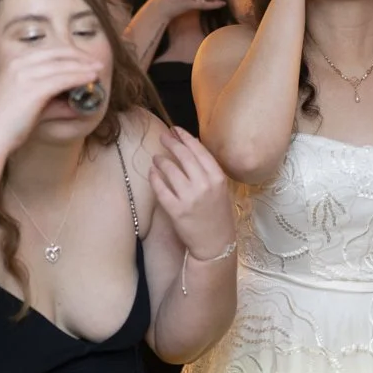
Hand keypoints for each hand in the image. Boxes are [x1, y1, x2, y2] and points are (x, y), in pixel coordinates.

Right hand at [0, 46, 102, 154]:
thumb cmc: (7, 125)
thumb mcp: (29, 105)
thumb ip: (52, 102)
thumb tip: (76, 104)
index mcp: (14, 63)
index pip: (49, 51)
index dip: (71, 53)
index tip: (86, 59)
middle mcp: (19, 64)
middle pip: (58, 54)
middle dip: (80, 57)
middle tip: (96, 63)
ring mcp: (25, 74)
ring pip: (63, 65)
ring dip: (84, 66)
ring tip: (98, 70)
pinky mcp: (33, 89)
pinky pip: (64, 79)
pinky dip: (80, 77)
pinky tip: (92, 79)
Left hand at [148, 126, 235, 257]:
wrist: (215, 243)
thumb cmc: (218, 214)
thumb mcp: (220, 188)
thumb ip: (207, 170)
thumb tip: (189, 147)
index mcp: (217, 177)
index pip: (199, 150)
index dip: (185, 137)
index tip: (175, 129)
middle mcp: (204, 185)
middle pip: (183, 156)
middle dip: (171, 143)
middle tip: (162, 136)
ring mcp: (189, 197)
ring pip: (170, 170)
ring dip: (161, 160)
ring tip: (156, 157)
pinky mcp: (176, 210)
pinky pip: (160, 189)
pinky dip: (154, 178)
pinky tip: (152, 172)